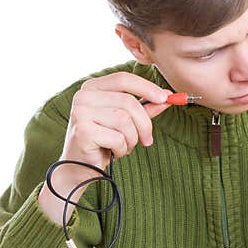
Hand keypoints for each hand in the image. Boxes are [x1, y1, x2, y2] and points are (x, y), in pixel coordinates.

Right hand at [39, 72, 172, 223]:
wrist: (80, 168)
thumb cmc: (104, 142)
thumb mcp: (127, 122)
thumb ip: (145, 108)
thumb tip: (168, 97)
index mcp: (92, 88)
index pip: (123, 79)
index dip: (147, 87)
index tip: (166, 98)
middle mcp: (83, 96)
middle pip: (128, 102)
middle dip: (144, 124)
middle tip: (147, 140)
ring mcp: (80, 113)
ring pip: (125, 121)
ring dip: (132, 139)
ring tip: (124, 146)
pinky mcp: (83, 131)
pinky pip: (117, 138)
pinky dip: (122, 149)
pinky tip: (113, 153)